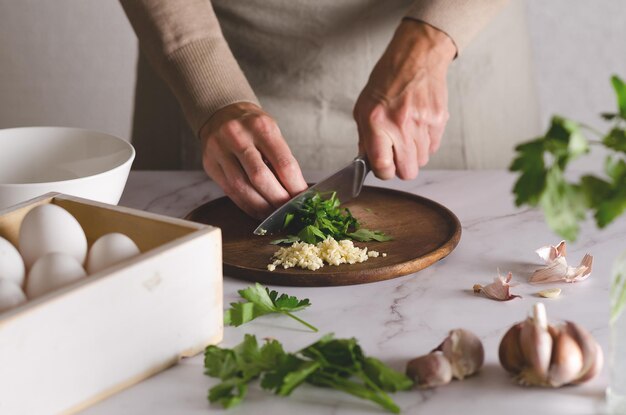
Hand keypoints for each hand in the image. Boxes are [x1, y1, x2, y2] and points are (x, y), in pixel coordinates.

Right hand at [200, 102, 306, 218]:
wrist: (222, 113)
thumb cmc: (253, 127)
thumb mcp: (272, 132)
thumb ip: (282, 159)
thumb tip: (297, 191)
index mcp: (261, 126)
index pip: (283, 163)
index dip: (294, 186)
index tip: (303, 199)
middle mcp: (237, 136)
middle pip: (260, 177)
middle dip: (277, 199)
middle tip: (289, 211)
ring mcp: (220, 150)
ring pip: (242, 187)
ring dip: (261, 206)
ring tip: (274, 215)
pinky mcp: (210, 164)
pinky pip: (229, 191)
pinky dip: (246, 205)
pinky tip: (258, 211)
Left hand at [353, 20, 455, 179]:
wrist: (416, 58)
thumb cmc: (387, 80)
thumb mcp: (363, 108)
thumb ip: (365, 137)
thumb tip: (367, 161)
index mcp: (378, 123)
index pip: (384, 167)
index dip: (383, 173)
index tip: (382, 167)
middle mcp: (401, 126)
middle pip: (408, 171)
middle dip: (400, 168)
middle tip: (395, 155)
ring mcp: (423, 124)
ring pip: (422, 161)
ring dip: (413, 155)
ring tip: (406, 136)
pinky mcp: (439, 121)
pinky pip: (433, 147)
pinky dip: (425, 144)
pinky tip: (418, 128)